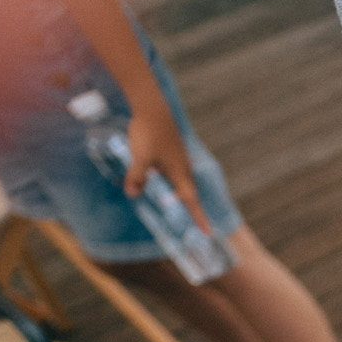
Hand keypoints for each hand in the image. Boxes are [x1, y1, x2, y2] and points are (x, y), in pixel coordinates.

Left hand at [117, 95, 206, 230]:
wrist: (152, 107)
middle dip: (191, 208)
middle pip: (190, 193)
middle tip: (193, 222)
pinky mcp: (174, 149)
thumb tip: (132, 194)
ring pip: (183, 181)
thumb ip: (137, 177)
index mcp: (179, 172)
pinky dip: (173, 180)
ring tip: (174, 202)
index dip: (199, 218)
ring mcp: (180, 157)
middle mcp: (184, 167)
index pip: (191, 201)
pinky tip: (163, 178)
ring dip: (181, 193)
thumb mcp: (139, 158)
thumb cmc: (148, 134)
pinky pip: (177, 171)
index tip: (208, 233)